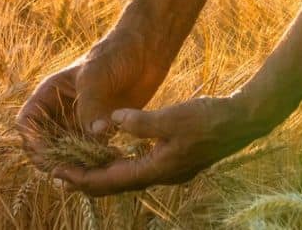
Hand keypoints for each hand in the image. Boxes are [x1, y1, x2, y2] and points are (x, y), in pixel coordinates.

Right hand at [15, 29, 170, 163]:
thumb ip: (90, 105)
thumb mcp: (96, 76)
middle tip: (71, 169)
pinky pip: (90, 151)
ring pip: (66, 152)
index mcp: (50, 94)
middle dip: (52, 158)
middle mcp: (61, 110)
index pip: (27, 123)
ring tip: (92, 166)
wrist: (145, 51)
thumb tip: (93, 135)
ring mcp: (80, 121)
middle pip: (43, 144)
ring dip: (75, 162)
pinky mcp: (100, 129)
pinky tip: (110, 159)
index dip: (31, 140)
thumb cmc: (115, 54)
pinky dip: (95, 159)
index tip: (49, 154)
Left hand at [52, 94, 276, 196]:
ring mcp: (170, 170)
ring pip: (127, 177)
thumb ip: (141, 122)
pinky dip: (120, 164)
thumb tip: (113, 121)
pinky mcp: (175, 161)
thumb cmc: (210, 118)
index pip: (110, 181)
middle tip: (58, 175)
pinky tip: (113, 154)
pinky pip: (139, 168)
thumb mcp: (173, 117)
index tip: (58, 175)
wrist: (243, 121)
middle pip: (115, 185)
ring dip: (102, 173)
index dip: (82, 179)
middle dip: (86, 181)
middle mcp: (161, 175)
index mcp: (157, 169)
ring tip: (78, 167)